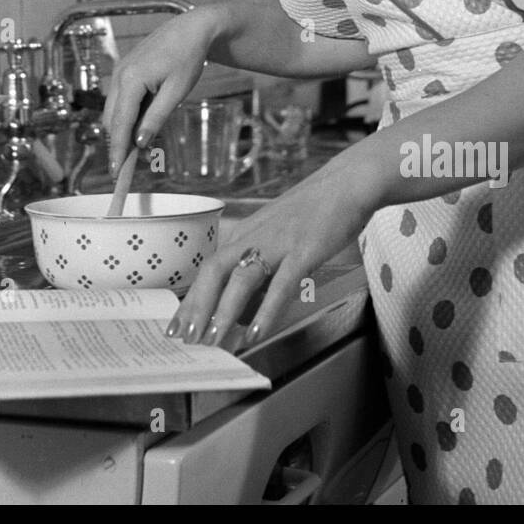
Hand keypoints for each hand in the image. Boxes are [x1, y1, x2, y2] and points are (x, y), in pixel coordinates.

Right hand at [102, 7, 221, 168]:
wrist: (191, 28)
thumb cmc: (188, 58)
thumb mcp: (176, 92)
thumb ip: (156, 118)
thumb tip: (140, 143)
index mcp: (131, 80)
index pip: (119, 123)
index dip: (117, 149)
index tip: (116, 172)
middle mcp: (119, 76)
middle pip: (111, 120)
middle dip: (119, 143)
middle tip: (134, 165)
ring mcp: (120, 72)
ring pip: (113, 111)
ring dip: (124, 130)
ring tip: (144, 148)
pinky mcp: (125, 71)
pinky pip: (120, 100)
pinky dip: (128, 117)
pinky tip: (144, 126)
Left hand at [165, 152, 375, 349]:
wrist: (346, 182)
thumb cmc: (313, 211)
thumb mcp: (276, 235)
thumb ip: (260, 268)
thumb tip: (244, 308)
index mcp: (245, 234)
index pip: (208, 269)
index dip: (191, 299)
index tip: (176, 325)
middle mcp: (254, 237)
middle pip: (214, 272)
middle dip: (197, 307)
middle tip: (186, 338)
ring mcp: (278, 243)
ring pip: (241, 279)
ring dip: (224, 312)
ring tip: (214, 340)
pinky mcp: (303, 250)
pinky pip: (281, 285)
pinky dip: (266, 311)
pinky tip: (257, 333)